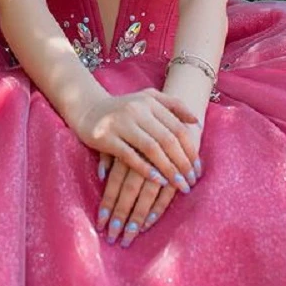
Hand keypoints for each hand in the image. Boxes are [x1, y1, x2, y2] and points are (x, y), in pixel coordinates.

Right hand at [73, 88, 201, 186]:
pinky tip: (157, 181)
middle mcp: (137, 109)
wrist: (87, 108)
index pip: (177, 127)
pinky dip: (145, 169)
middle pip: (167, 139)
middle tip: (191, 182)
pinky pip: (129, 156)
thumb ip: (172, 106)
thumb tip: (196, 121)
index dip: (190, 149)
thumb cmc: (123, 109)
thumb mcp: (147, 100)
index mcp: (150, 101)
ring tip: (179, 185)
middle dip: (182, 163)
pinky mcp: (105, 136)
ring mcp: (120, 122)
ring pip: (151, 148)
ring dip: (168, 169)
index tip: (198, 169)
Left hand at [95, 121, 202, 246]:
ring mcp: (162, 164)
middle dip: (120, 215)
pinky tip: (147, 224)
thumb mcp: (125, 136)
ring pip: (147, 195)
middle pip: (129, 190)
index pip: (115, 181)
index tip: (101, 224)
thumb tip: (101, 174)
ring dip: (136, 218)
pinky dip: (156, 210)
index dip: (108, 202)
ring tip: (127, 238)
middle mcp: (144, 157)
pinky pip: (165, 193)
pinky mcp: (176, 169)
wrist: (178, 114)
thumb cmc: (144, 128)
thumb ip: (111, 155)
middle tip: (112, 238)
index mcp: (129, 148)